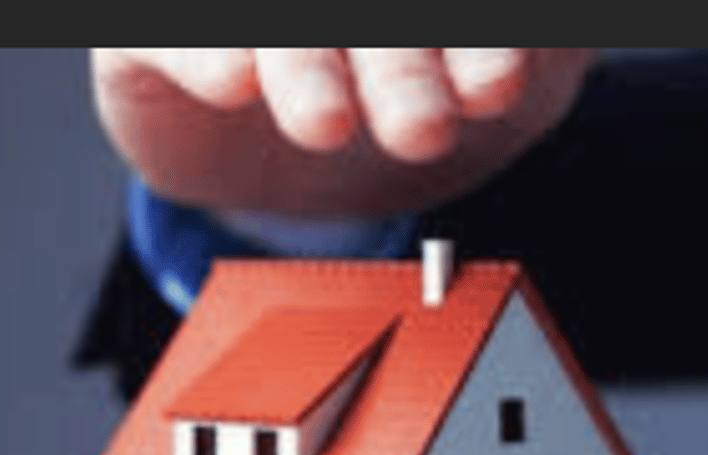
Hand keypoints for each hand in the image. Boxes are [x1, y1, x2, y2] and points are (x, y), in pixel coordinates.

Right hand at [90, 48, 597, 217]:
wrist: (307, 184)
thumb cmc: (414, 102)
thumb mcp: (512, 84)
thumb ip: (542, 55)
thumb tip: (553, 43)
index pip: (443, 7)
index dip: (472, 41)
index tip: (497, 90)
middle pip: (364, 13)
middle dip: (396, 65)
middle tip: (423, 130)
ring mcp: (239, 6)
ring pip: (274, 24)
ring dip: (302, 66)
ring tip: (327, 124)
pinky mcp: (154, 34)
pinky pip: (168, 35)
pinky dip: (200, 53)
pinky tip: (233, 84)